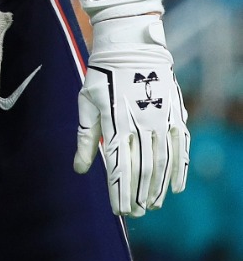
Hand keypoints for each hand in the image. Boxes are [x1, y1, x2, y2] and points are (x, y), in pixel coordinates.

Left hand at [75, 14, 189, 216]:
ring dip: (158, 187)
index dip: (120, 191)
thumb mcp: (87, 103)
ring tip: (152, 205)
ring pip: (162, 163)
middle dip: (138, 195)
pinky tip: (175, 187)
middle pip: (142, 169)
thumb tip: (80, 170)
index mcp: (116, 123)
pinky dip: (179, 170)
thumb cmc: (101, 76)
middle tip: (135, 213)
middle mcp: (141, 125)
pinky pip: (181, 148)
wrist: (131, 47)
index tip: (118, 210)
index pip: (119, 167)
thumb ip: (86, 138)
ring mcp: (161, 120)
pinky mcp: (176, 115)